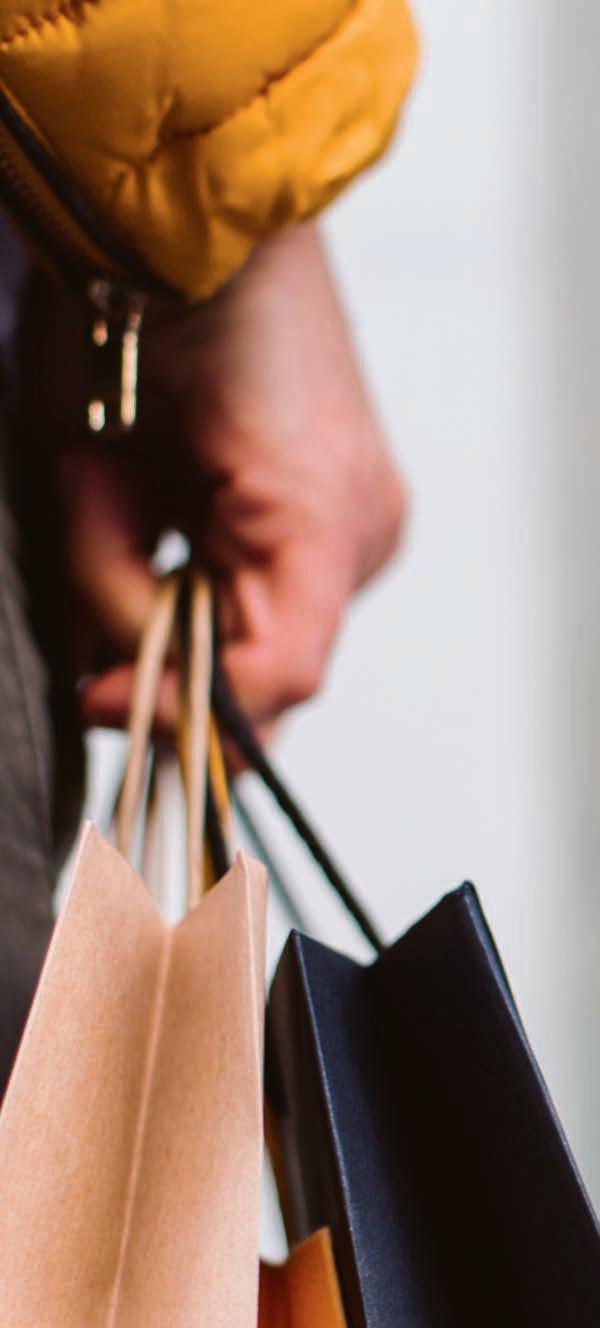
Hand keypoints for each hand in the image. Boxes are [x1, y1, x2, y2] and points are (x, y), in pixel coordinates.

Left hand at [63, 224, 407, 738]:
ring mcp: (358, 522)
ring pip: (261, 638)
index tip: (98, 698)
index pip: (274, 677)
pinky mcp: (336, 511)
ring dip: (174, 601)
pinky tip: (158, 503)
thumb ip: (112, 590)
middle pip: (268, 673)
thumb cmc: (139, 303)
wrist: (189, 209)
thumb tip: (106, 687)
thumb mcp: (95, 464)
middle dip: (169, 647)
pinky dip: (199, 579)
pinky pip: (266, 591)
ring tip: (121, 495)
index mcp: (320, 514)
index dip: (180, 709)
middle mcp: (360, 530)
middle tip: (94, 560)